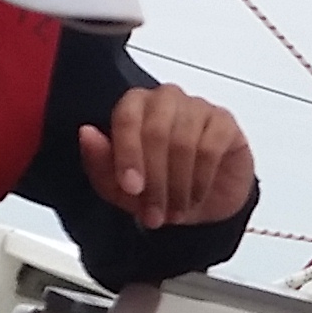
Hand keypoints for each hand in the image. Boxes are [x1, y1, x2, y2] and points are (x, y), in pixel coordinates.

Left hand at [79, 86, 254, 227]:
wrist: (204, 202)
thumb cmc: (160, 186)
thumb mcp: (120, 187)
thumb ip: (99, 162)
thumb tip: (87, 135)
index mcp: (135, 106)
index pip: (126, 117)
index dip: (127, 154)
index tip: (131, 187)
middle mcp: (165, 100)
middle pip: (156, 131)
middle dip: (154, 180)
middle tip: (154, 211)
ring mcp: (197, 107)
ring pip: (184, 142)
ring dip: (177, 186)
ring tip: (174, 210)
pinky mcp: (224, 122)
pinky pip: (211, 148)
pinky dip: (200, 180)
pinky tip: (195, 196)